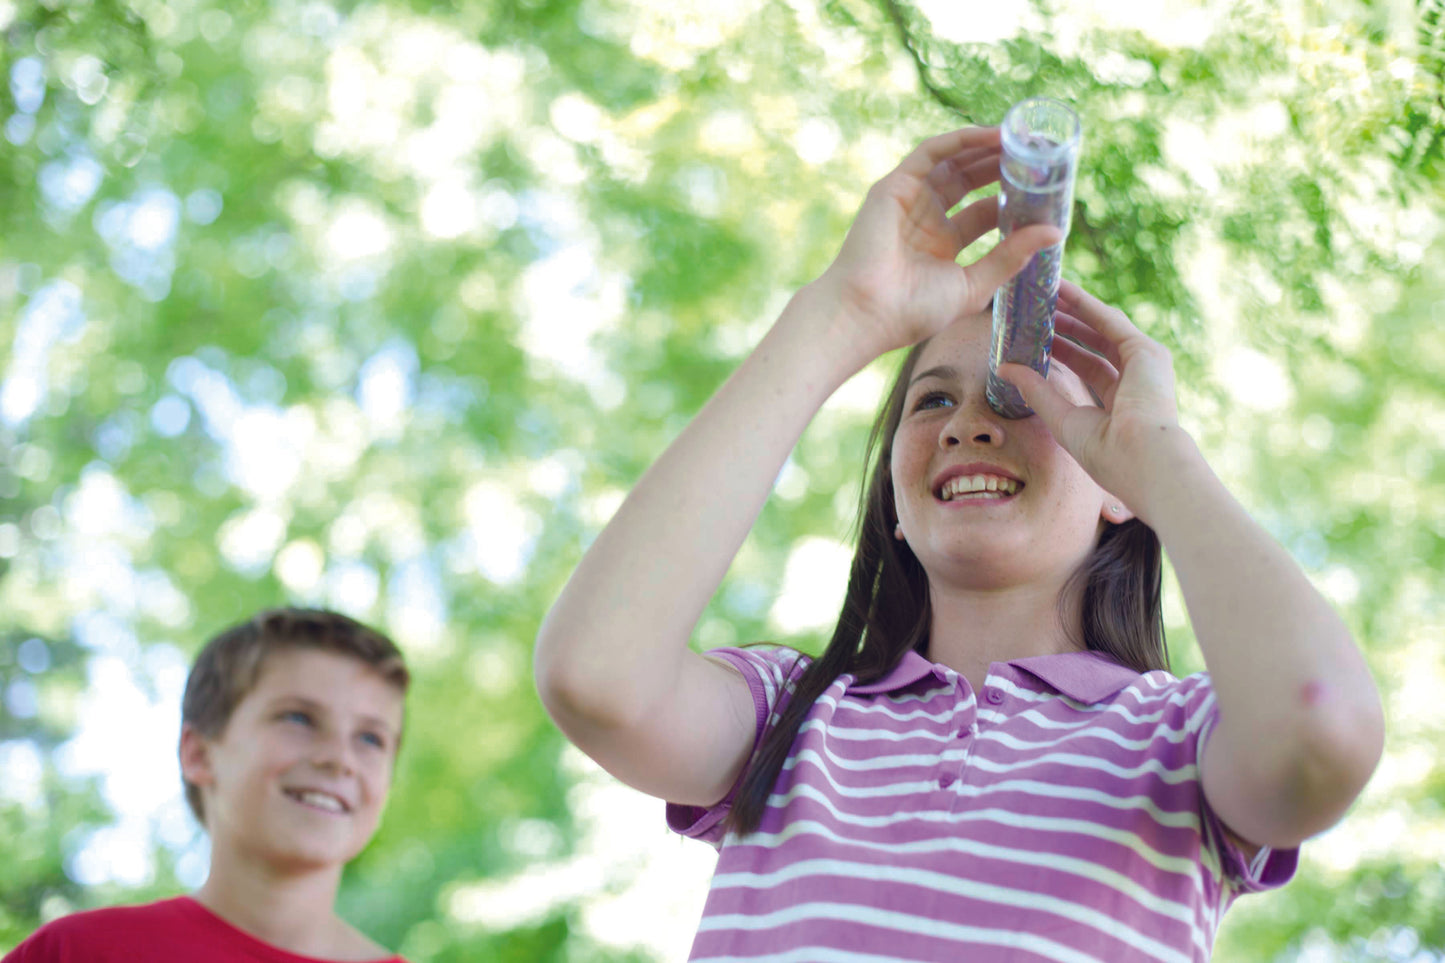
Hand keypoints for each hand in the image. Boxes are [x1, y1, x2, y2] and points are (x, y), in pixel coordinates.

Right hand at [816, 127, 1060, 359]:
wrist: (866, 312)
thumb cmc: (914, 311)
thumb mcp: (974, 286)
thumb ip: (1011, 257)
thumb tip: (1055, 232)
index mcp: (943, 246)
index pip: (984, 211)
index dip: (1012, 198)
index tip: (1043, 187)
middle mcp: (926, 219)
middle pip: (970, 181)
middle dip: (1002, 165)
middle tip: (1037, 152)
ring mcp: (909, 200)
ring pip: (954, 162)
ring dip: (986, 147)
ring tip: (1021, 138)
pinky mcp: (895, 186)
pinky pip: (932, 153)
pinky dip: (961, 140)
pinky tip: (991, 135)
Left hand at [998, 280, 1185, 516]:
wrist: (1138, 459)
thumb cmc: (1105, 452)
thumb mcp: (1062, 417)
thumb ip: (1036, 391)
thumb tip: (1004, 368)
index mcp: (1122, 400)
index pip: (1088, 365)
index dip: (1062, 349)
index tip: (1038, 336)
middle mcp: (1137, 377)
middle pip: (1095, 341)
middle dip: (1067, 323)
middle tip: (1039, 309)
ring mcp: (1145, 362)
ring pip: (1102, 325)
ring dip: (1074, 306)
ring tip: (1047, 291)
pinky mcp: (1145, 350)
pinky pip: (1108, 319)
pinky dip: (1085, 303)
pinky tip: (1064, 290)